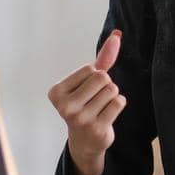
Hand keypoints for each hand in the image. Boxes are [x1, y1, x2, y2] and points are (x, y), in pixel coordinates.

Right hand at [47, 30, 125, 174]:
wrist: (85, 140)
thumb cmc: (86, 103)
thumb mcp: (89, 80)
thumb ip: (103, 58)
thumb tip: (117, 34)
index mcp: (56, 92)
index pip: (90, 69)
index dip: (94, 77)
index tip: (85, 92)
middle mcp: (65, 107)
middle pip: (102, 78)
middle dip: (105, 85)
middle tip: (95, 99)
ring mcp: (81, 120)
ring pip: (112, 90)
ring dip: (112, 95)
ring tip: (101, 107)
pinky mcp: (97, 129)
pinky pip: (119, 102)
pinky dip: (118, 104)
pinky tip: (108, 114)